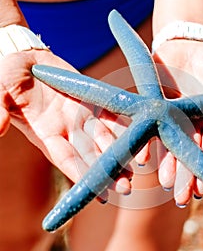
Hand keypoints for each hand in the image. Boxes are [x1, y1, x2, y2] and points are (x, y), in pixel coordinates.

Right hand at [0, 0, 130, 196]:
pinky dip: (123, 127)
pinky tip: (139, 137)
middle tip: (125, 188)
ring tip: (135, 171)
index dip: (80, 175)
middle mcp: (67, 130)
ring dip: (119, 154)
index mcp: (46, 133)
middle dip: (106, 172)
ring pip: (104, 139)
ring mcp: (81, 117)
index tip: (96, 193)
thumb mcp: (0, 88)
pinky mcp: (92, 102)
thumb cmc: (8, 73)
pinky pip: (111, 115)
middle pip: (90, 155)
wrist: (27, 57)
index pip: (65, 158)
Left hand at [153, 40, 202, 205]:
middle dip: (186, 175)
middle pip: (190, 153)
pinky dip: (147, 144)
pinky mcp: (154, 111)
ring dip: (168, 165)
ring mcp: (173, 120)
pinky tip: (144, 159)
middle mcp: (193, 126)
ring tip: (165, 183)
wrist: (186, 47)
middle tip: (182, 198)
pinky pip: (150, 130)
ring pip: (170, 146)